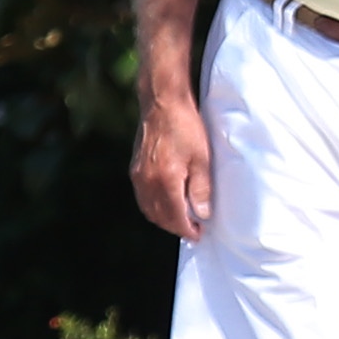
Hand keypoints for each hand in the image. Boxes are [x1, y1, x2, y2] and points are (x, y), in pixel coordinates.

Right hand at [130, 91, 212, 240]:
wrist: (162, 103)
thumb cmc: (186, 128)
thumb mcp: (203, 159)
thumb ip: (202, 189)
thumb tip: (203, 214)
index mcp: (164, 181)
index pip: (174, 217)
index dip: (187, 229)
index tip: (199, 235)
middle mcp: (146, 181)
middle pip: (158, 216)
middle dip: (175, 227)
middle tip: (192, 230)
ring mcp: (138, 175)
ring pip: (148, 208)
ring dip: (163, 218)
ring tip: (181, 220)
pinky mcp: (135, 167)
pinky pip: (142, 196)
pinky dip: (154, 206)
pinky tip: (166, 203)